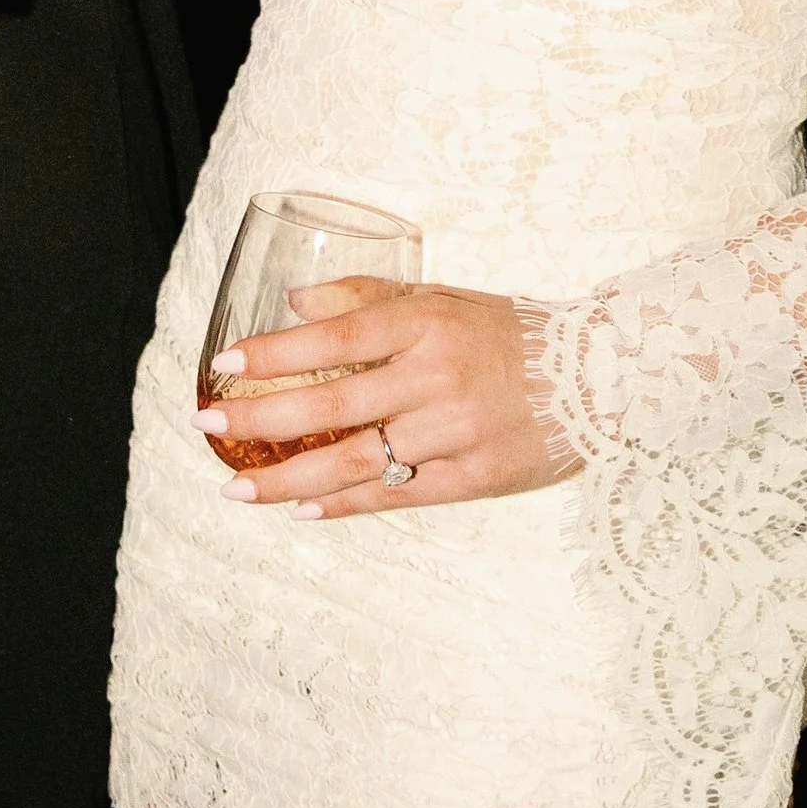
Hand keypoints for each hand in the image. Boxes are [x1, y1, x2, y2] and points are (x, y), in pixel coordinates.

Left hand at [196, 277, 581, 516]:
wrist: (601, 376)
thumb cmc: (509, 332)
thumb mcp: (442, 297)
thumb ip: (368, 296)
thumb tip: (295, 303)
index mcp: (426, 323)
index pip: (334, 337)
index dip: (274, 352)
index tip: (223, 363)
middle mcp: (436, 376)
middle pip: (331, 402)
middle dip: (259, 418)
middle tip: (205, 423)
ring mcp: (455, 431)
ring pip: (355, 459)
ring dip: (287, 478)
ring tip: (235, 489)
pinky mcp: (474, 478)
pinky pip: (395, 495)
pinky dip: (344, 504)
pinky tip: (301, 511)